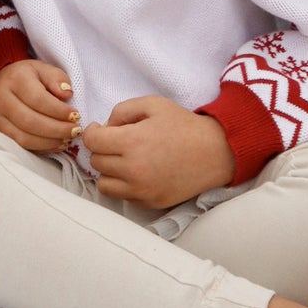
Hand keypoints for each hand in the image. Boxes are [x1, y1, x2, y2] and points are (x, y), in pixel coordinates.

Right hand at [0, 61, 79, 153]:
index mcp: (15, 79)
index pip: (38, 99)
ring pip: (24, 138)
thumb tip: (67, 94)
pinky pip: (20, 146)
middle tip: (75, 131)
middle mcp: (1, 99)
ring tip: (68, 139)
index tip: (76, 115)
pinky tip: (56, 144)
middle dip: (57, 129)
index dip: (59, 110)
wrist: (0, 84)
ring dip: (50, 142)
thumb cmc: (27, 77)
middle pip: (30, 121)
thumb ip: (57, 78)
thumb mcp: (43, 70)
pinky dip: (41, 148)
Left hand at [82, 96, 234, 210]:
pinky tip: (137, 173)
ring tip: (123, 160)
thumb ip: (122, 111)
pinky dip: (123, 185)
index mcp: (132, 142)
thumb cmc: (184, 126)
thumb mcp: (153, 104)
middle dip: (102, 149)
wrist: (215, 153)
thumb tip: (105, 128)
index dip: (92, 132)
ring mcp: (141, 190)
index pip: (92, 142)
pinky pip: (122, 196)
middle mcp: (132, 170)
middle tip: (118, 142)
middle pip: (96, 162)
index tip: (101, 129)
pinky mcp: (149, 203)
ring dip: (108, 170)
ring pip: (103, 184)